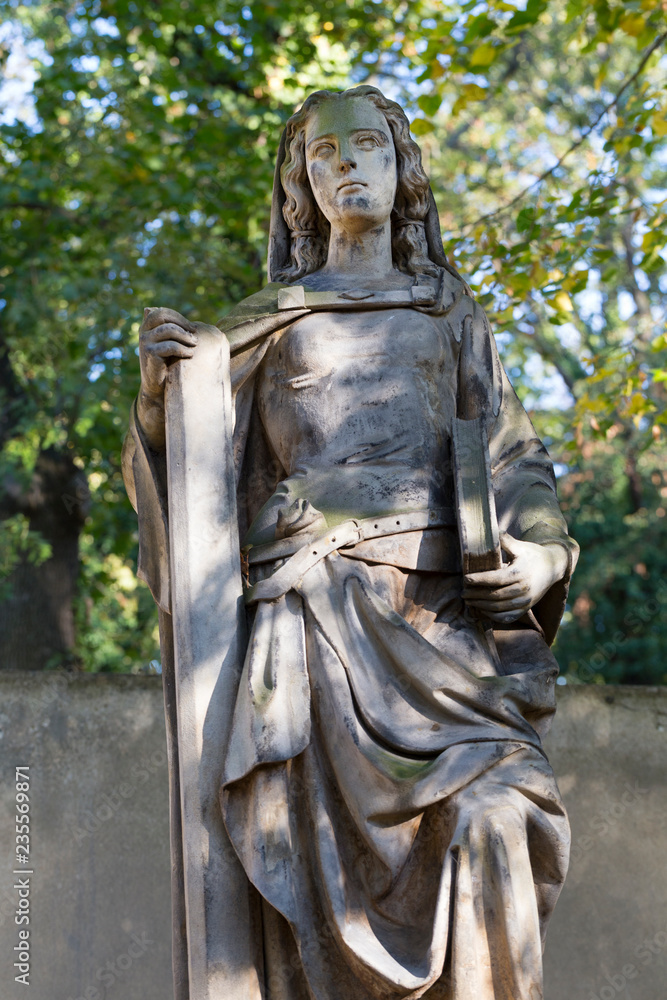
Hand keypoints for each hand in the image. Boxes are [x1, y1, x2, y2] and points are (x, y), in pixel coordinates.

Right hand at [137, 307, 198, 448]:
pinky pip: (170, 346)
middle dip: (182, 324)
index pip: (161, 312)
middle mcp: (143, 333)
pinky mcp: (149, 354)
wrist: (158, 390)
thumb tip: (196, 324)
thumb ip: (175, 333)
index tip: (191, 327)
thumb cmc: (168, 367)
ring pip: (169, 330)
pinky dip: (183, 349)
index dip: (178, 317)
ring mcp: (144, 343)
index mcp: (146, 328)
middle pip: (163, 316)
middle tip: (194, 335)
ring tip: (195, 345)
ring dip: (185, 337)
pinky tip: (190, 354)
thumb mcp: (170, 346)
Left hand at [462, 533, 567, 624]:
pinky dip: (493, 616)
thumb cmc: (533, 554)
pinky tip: (482, 610)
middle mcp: (524, 589)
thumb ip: (505, 540)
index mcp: (520, 573)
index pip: (496, 579)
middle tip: (462, 593)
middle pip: (495, 596)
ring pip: (500, 608)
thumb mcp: (520, 545)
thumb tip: (491, 530)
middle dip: (477, 595)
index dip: (479, 580)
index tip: (465, 579)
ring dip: (482, 606)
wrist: (554, 567)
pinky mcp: (526, 608)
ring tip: (469, 601)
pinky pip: (508, 617)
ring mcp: (526, 601)